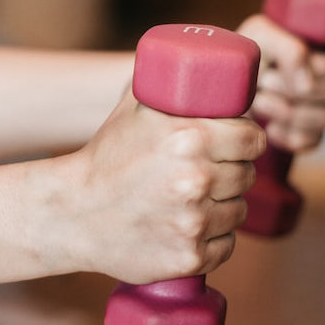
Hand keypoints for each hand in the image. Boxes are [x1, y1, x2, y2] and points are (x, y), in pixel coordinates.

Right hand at [65, 88, 264, 284]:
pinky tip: (188, 228)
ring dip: (223, 206)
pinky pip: (225, 246)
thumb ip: (170, 85)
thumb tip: (202, 67)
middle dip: (232, 172)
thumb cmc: (105, 157)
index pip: (253, 139)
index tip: (236, 146)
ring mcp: (194, 224)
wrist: (71, 213)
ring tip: (193, 201)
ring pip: (237, 212)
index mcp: (190, 139)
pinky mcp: (189, 257)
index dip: (247, 141)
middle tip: (208, 173)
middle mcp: (197, 181)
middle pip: (247, 175)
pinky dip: (213, 239)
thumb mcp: (133, 109)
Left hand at [238, 14, 324, 151]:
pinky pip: (308, 141)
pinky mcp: (306, 135)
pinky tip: (268, 126)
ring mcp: (320, 110)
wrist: (221, 88)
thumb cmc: (245, 55)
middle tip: (264, 81)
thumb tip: (308, 84)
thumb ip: (288, 49)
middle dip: (292, 86)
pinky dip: (284, 135)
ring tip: (259, 101)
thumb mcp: (260, 35)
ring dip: (284, 110)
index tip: (292, 64)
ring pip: (323, 117)